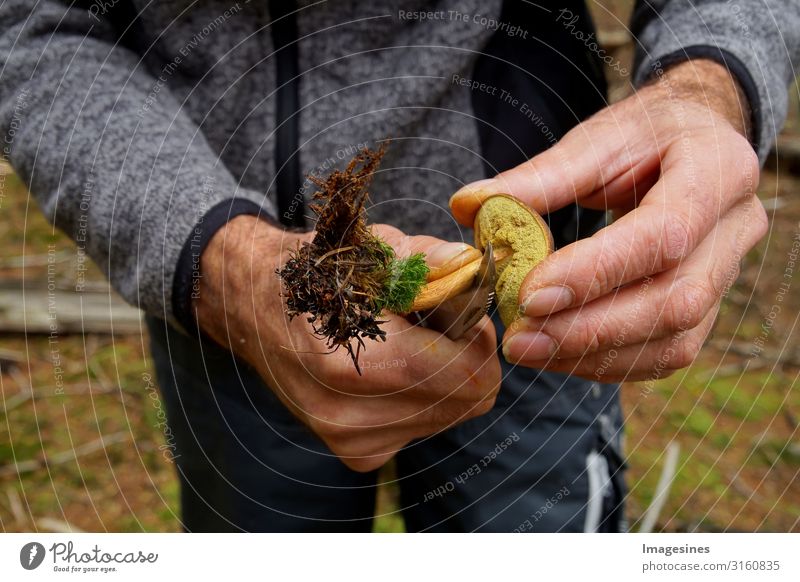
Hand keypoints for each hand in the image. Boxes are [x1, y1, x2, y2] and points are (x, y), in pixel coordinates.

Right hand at [193, 215, 500, 470]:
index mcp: (352, 363)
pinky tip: (394, 369)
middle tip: (440, 322)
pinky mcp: (355, 454)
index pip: (464, 375)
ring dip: (446, 379)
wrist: (253, 306)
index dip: (478, 338)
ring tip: (410, 341)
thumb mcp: (366, 249)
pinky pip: (423, 428)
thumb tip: (466, 265)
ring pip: (450, 416)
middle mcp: (350, 416)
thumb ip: (421, 259)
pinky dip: (423, 398)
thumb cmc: (313, 271)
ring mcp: (351, 441)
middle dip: (467, 358)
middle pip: (467, 401)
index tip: (462, 310)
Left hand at [450, 59, 767, 381]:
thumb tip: (467, 206)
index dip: (597, 271)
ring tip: (527, 349)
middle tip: (519, 338)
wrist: (694, 144)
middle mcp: (735, 228)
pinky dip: (606, 361)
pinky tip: (556, 354)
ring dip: (594, 354)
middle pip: (674, 300)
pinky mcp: (707, 308)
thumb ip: (538, 177)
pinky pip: (664, 352)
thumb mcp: (596, 139)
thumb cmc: (644, 137)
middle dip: (590, 328)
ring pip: (673, 339)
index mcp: (718, 169)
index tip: (531, 295)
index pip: (664, 234)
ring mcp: (727, 274)